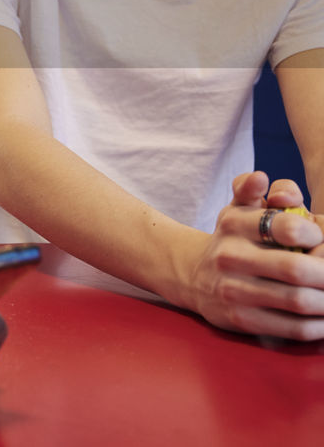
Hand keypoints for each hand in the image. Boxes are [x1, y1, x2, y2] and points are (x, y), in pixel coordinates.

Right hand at [184, 172, 323, 339]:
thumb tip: (261, 178)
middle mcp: (229, 257)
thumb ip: (252, 189)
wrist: (195, 277)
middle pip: (296, 269)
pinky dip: (320, 325)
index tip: (321, 240)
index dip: (317, 234)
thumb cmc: (233, 239)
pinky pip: (293, 327)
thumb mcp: (237, 208)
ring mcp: (234, 291)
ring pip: (299, 300)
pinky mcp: (241, 320)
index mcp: (233, 224)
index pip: (287, 227)